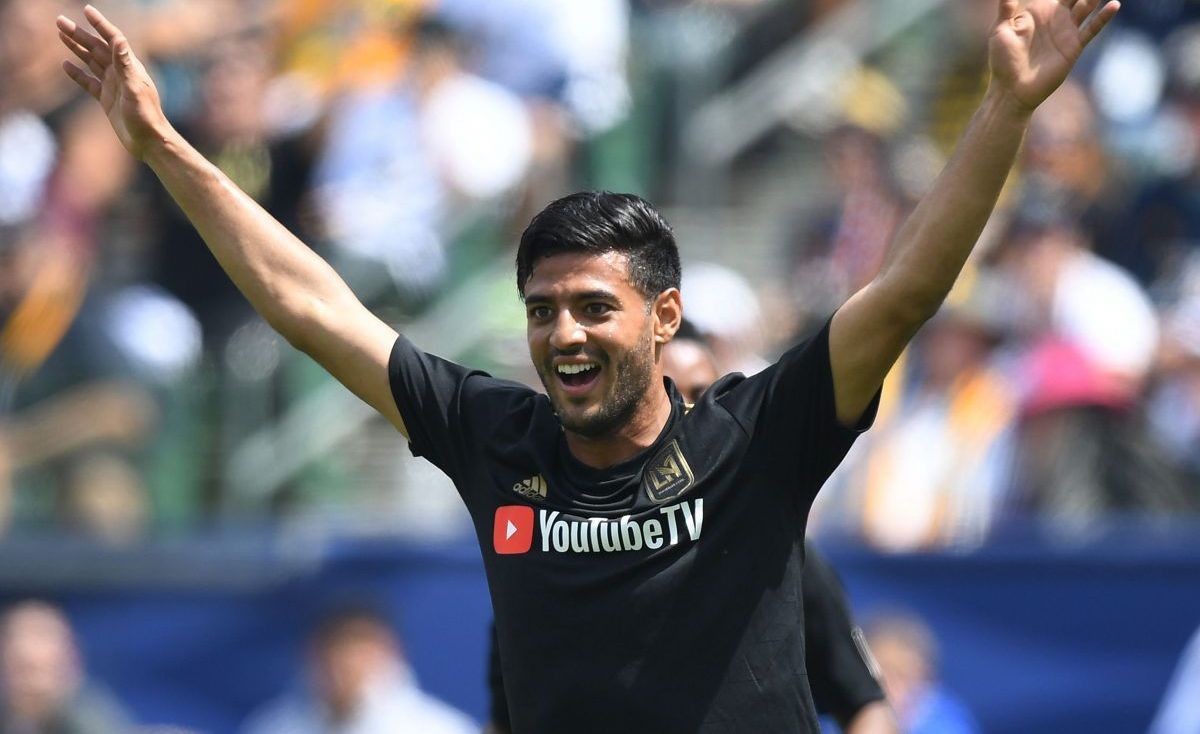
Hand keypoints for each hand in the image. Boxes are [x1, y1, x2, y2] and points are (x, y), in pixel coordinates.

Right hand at [56, 5, 171, 159]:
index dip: (100, 25)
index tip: (86, 10)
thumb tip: (119, 40)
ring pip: (91, 62)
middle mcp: (121, 73)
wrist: (148, 142)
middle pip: (96, 48)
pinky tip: (65, 65)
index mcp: (129, 67)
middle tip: (59, 21)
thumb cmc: (145, 116)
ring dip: (76, 48)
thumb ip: (125, 65)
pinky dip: (77, 73)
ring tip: (60, 35)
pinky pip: (88, 82)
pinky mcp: (106, 100)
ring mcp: (113, 86)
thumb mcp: (134, 89)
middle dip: (79, 34)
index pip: (113, 40)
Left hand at [988, 0, 1119, 112]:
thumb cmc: (1002, 61)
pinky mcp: (1074, 46)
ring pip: (1086, 5)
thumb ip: (1006, 9)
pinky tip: (1114, 5)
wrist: (1013, 89)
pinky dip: (1104, 17)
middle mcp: (1054, 17)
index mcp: (1036, 10)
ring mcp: (1066, 30)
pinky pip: (1092, 28)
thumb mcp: (1000, 31)